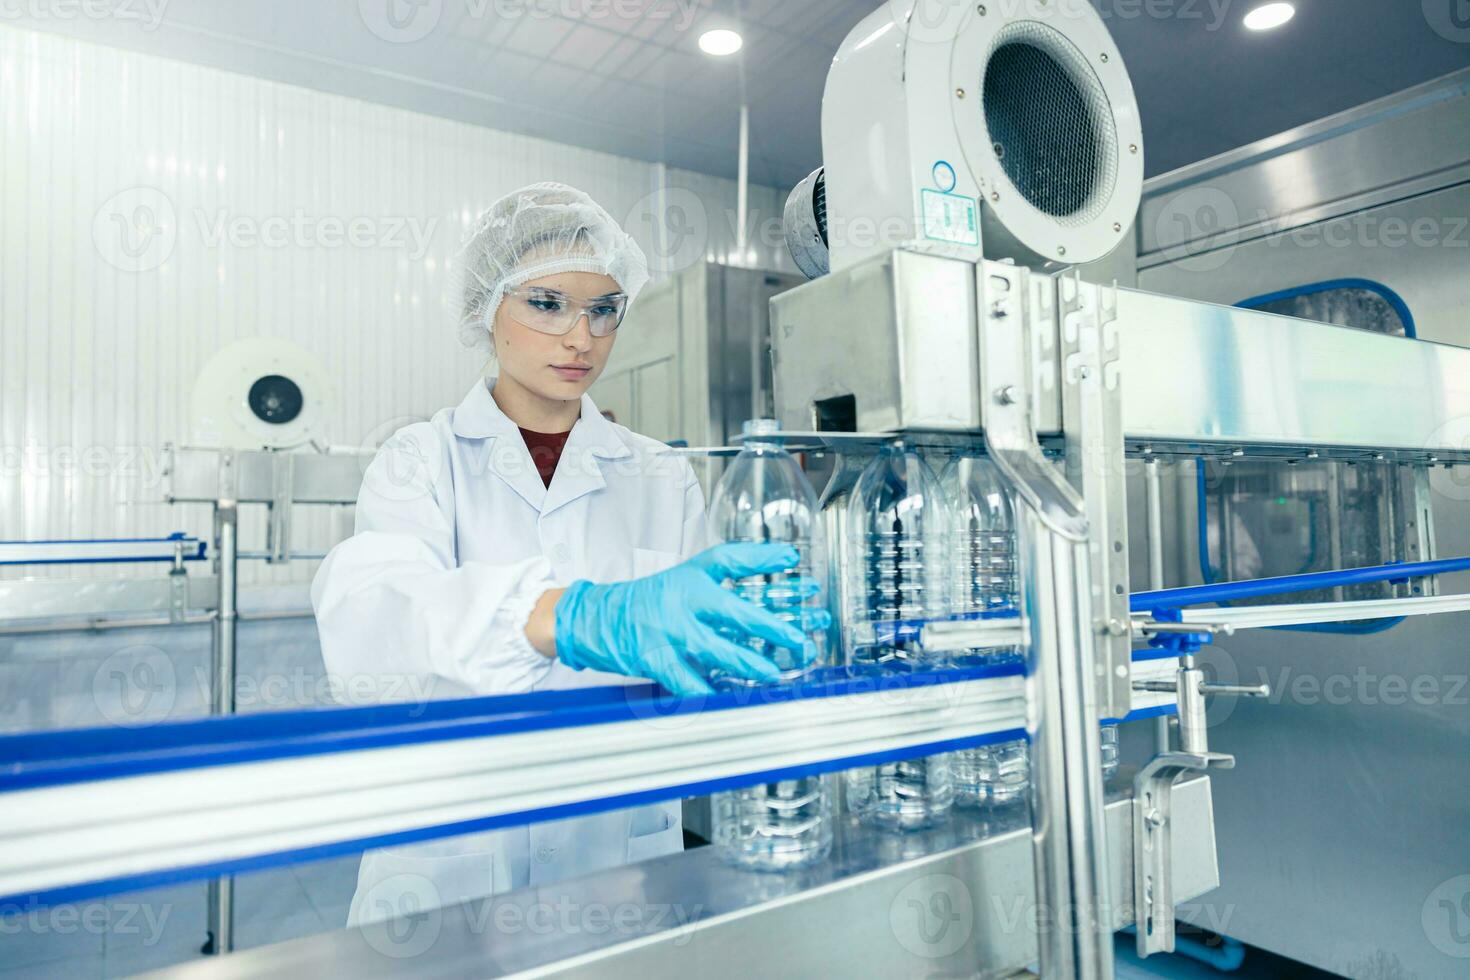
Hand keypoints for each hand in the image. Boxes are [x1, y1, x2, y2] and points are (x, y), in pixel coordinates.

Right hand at [554, 543, 816, 694]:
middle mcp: (683, 601)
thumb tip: (775, 580)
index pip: (730, 560)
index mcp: (692, 577)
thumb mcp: (685, 580)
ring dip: (749, 662)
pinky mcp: (656, 659)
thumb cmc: (648, 601)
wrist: (598, 618)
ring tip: (774, 673)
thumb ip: (726, 582)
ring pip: (716, 649)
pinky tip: (728, 700)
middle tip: (800, 637)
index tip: (792, 561)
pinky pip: (686, 681)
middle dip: (772, 626)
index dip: (762, 558)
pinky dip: (706, 692)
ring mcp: (670, 632)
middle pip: (735, 611)